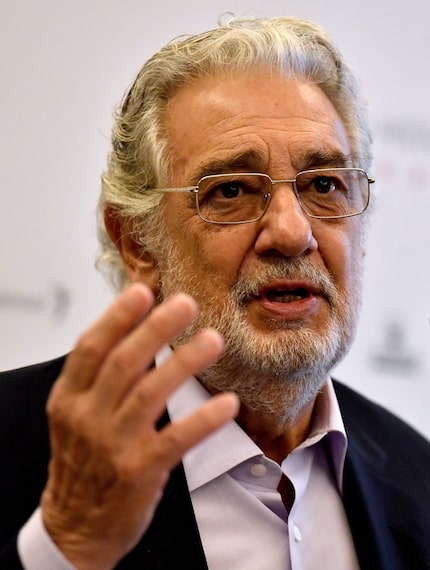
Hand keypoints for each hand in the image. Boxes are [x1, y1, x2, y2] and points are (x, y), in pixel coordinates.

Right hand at [41, 284, 238, 569]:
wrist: (76, 526)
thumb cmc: (83, 463)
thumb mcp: (76, 416)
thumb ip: (100, 378)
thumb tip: (136, 330)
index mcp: (70, 399)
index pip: (90, 348)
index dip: (116, 317)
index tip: (143, 291)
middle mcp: (88, 418)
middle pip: (124, 362)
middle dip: (156, 328)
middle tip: (186, 304)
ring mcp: (113, 446)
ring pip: (150, 394)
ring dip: (184, 363)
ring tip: (213, 340)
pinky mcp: (140, 471)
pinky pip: (176, 439)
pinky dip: (203, 419)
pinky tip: (227, 403)